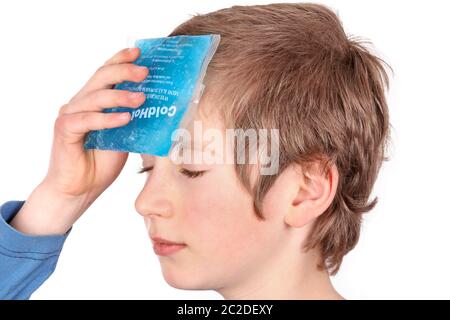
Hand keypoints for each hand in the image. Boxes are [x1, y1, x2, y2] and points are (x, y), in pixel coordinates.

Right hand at [10, 47, 148, 234]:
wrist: (80, 189)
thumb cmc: (101, 162)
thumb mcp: (124, 136)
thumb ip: (134, 120)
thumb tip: (161, 109)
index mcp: (93, 101)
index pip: (105, 74)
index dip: (120, 60)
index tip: (139, 52)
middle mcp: (79, 103)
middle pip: (100, 78)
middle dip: (124, 72)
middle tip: (145, 72)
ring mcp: (70, 115)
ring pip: (95, 97)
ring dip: (120, 96)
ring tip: (142, 97)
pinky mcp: (65, 130)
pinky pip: (87, 120)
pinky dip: (107, 118)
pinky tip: (125, 118)